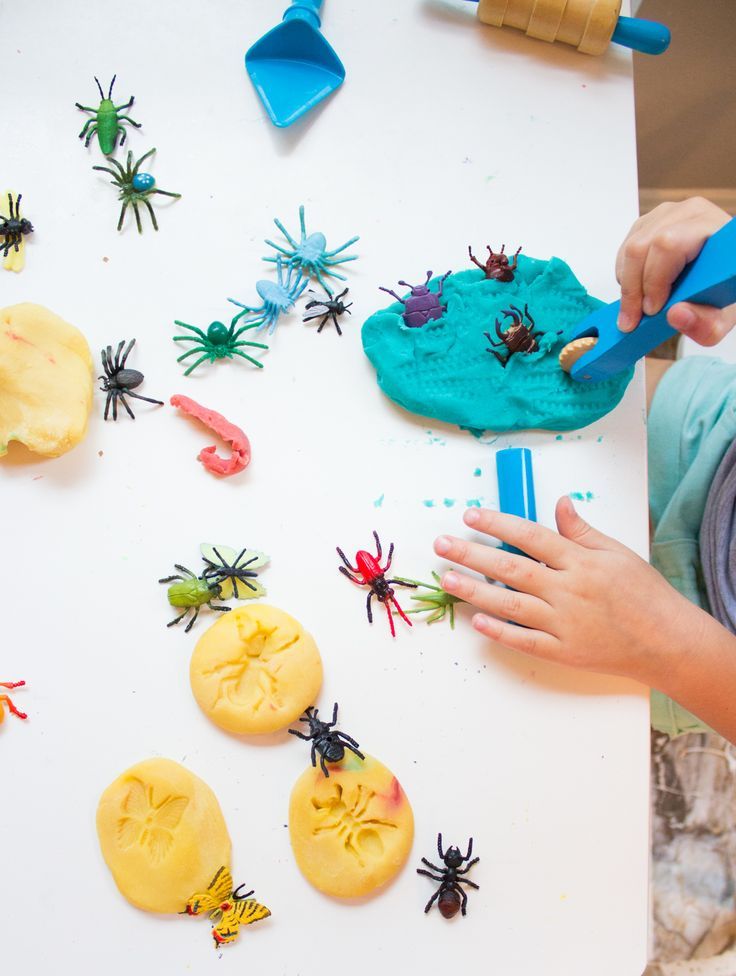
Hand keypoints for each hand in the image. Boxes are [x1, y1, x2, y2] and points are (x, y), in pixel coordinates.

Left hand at [433, 500, 708, 686]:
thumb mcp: (616, 553)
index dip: (498, 524)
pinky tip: (477, 622)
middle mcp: (568, 590)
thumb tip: (560, 502)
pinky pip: (526, 641)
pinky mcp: (565, 652)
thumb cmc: (644, 594)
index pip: (531, 536)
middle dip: (472, 555)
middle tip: (442, 545)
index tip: (470, 516)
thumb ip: (581, 531)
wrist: (668, 642)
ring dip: (475, 591)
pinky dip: (500, 632)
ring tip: (448, 579)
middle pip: (511, 568)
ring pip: (511, 605)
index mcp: (580, 561)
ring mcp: (564, 623)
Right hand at [616, 196, 733, 343]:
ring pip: (630, 248)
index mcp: (715, 228)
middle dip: (633, 288)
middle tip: (633, 319)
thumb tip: (675, 314)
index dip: (654, 279)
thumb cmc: (723, 290)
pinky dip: (625, 275)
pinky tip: (639, 290)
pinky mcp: (650, 222)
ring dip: (627, 284)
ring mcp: (667, 214)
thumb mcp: (723, 317)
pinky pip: (625, 249)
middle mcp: (691, 213)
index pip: (668, 245)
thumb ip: (705, 322)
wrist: (721, 275)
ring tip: (635, 309)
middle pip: (642, 246)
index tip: (651, 311)